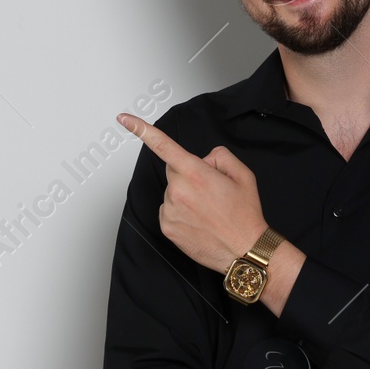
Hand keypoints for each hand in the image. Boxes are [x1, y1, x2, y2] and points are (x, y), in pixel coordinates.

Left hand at [117, 112, 269, 274]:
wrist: (244, 250)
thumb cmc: (244, 215)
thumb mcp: (243, 174)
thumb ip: (220, 156)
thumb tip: (202, 160)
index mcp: (195, 173)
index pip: (163, 145)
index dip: (141, 129)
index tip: (124, 118)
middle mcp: (178, 190)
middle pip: (174, 170)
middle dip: (189, 174)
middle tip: (211, 191)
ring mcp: (170, 209)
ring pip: (172, 191)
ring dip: (185, 195)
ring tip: (208, 210)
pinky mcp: (166, 226)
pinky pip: (168, 209)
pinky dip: (180, 212)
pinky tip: (198, 220)